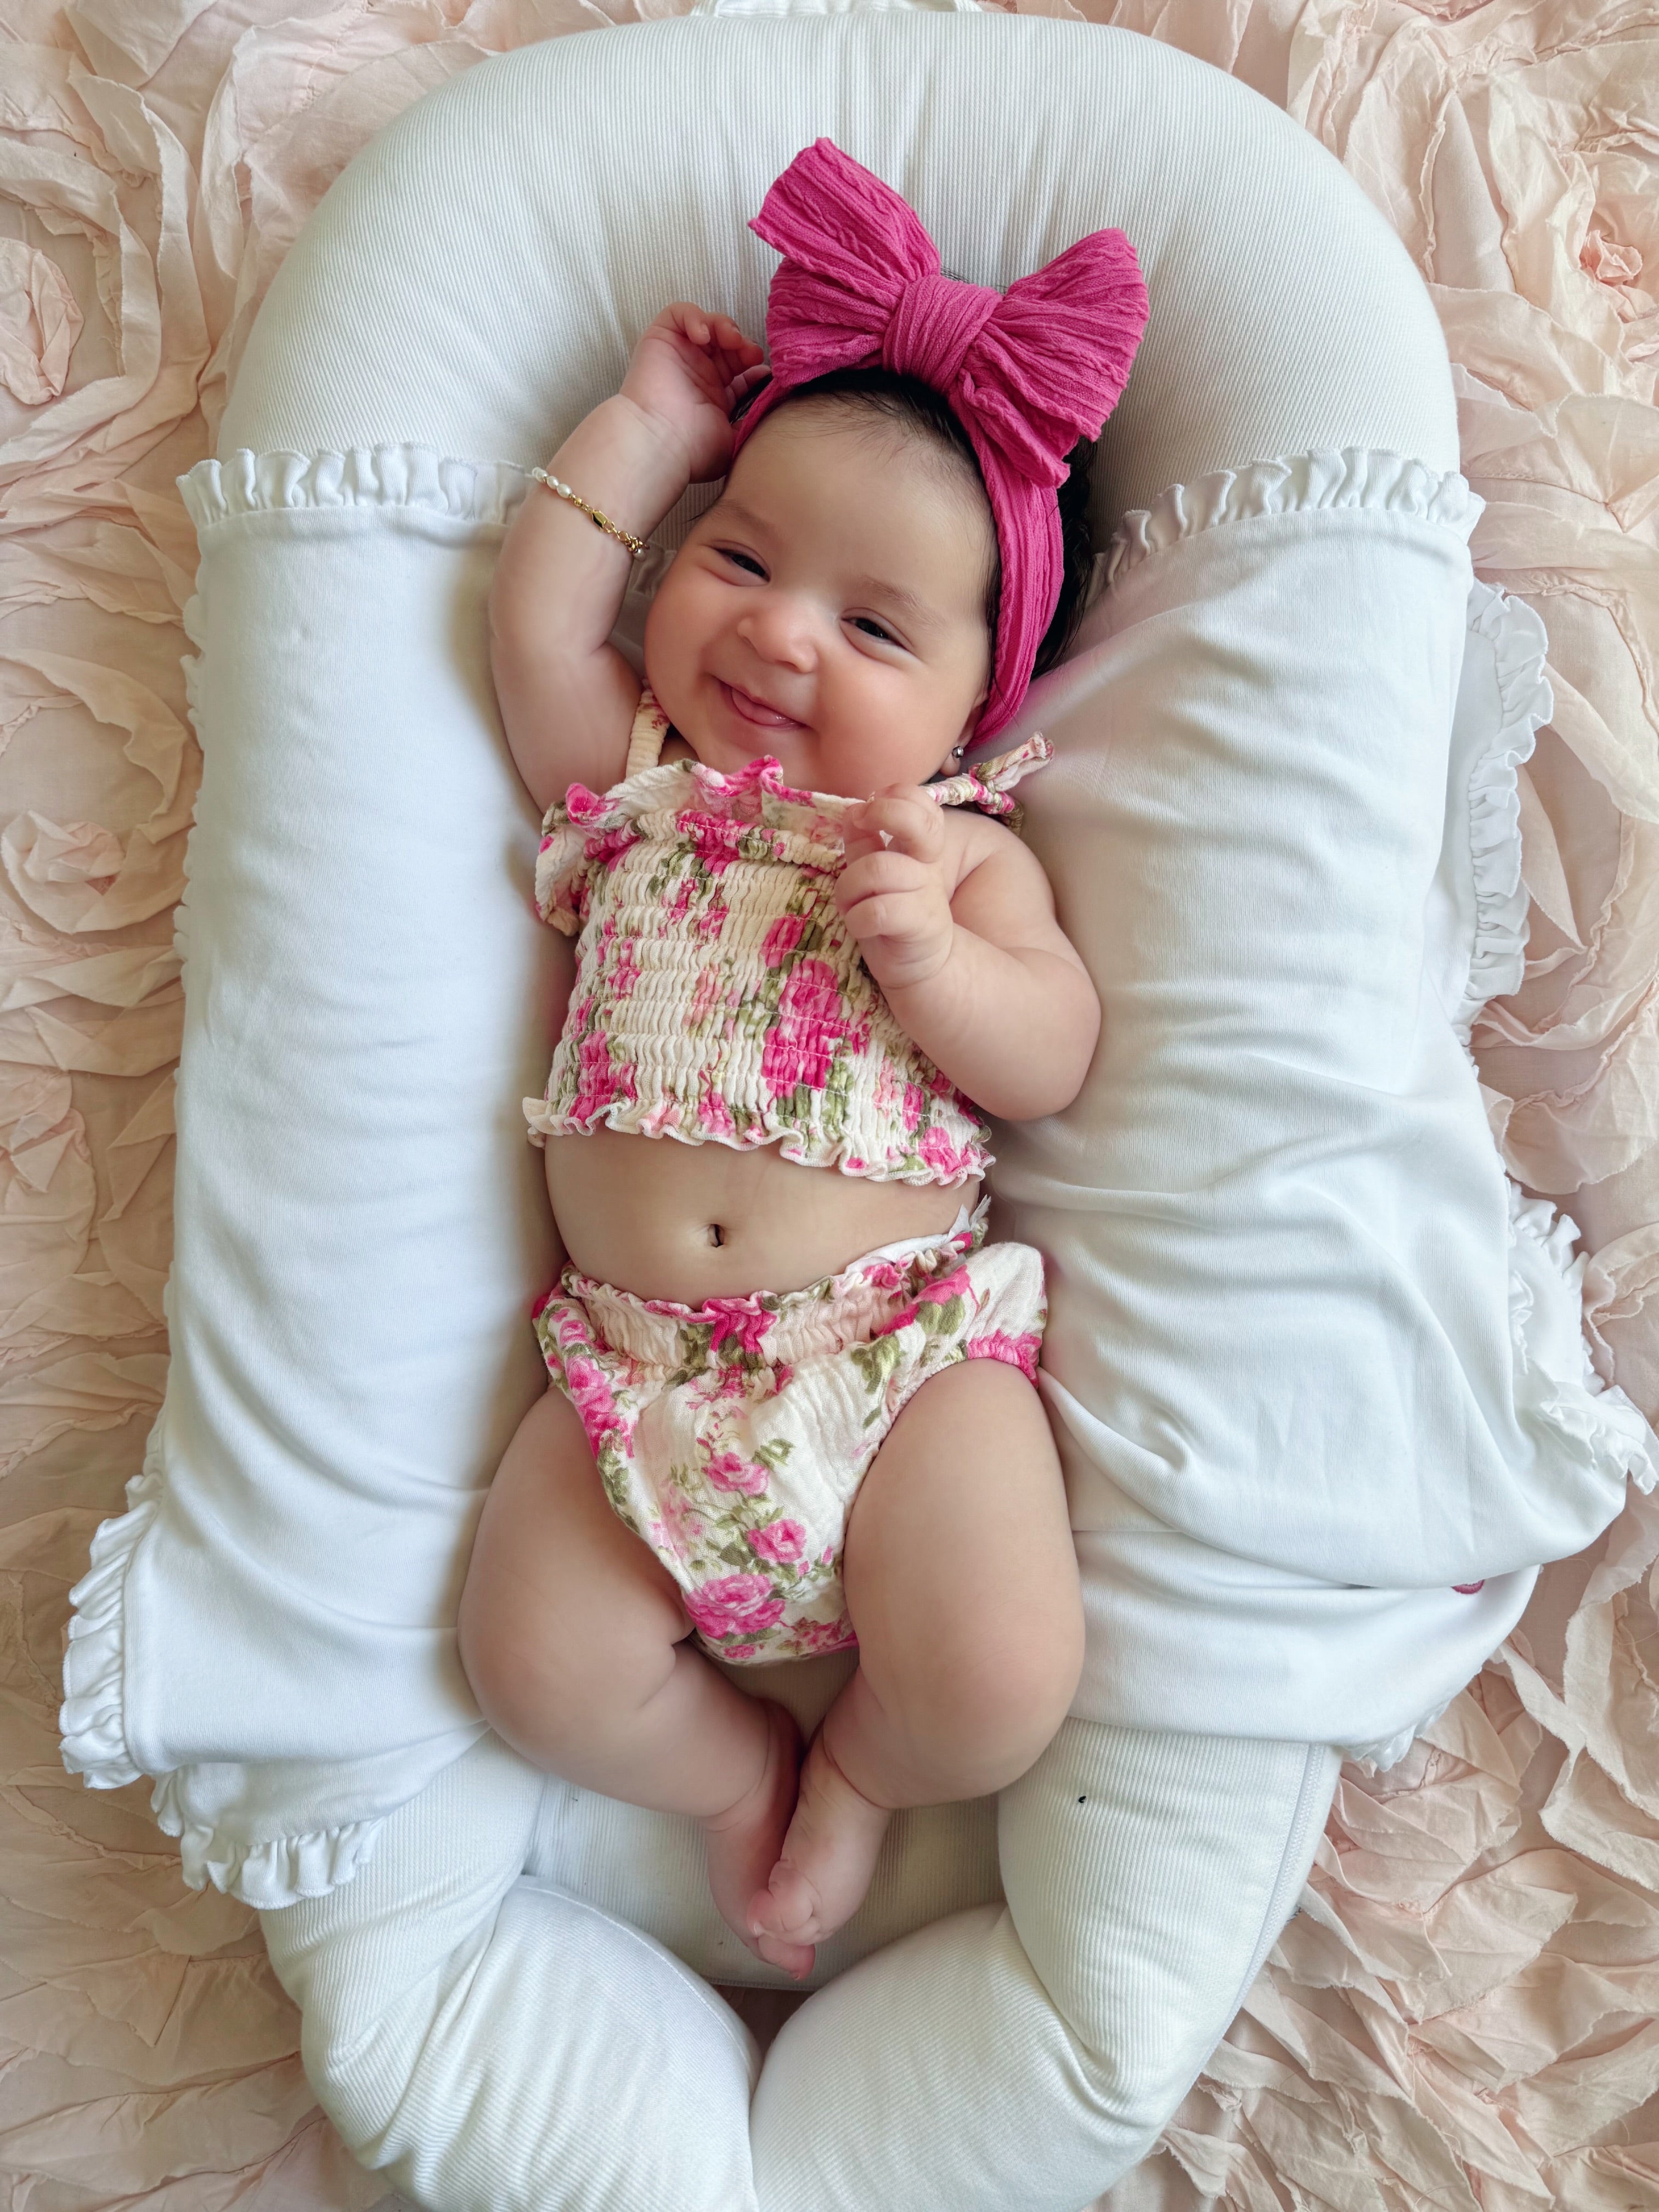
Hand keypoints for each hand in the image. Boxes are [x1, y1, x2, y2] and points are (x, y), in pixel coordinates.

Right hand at [619, 303, 769, 484]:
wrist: (661, 443)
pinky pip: (679, 313)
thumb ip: (753, 422)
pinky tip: (703, 336)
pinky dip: (694, 316)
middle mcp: (698, 374)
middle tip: (750, 354)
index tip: (764, 373)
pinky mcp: (660, 339)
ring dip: (725, 327)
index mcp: (715, 396)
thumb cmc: (694, 450)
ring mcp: (680, 355)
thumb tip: (771, 405)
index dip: (754, 363)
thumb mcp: (735, 441)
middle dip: (743, 344)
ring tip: (730, 340)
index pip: (740, 369)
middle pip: (728, 344)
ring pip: (709, 325)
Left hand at [834, 787, 956, 991]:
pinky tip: (860, 927)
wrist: (920, 965)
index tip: (868, 810)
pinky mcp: (920, 925)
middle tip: (862, 822)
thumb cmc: (892, 915)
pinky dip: (857, 919)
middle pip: (912, 822)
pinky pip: (877, 910)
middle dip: (882, 813)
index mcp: (919, 849)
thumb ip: (865, 841)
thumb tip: (852, 810)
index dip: (896, 797)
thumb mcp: (874, 873)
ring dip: (849, 888)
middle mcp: (926, 866)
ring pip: (876, 869)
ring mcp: (926, 894)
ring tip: (850, 905)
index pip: (922, 805)